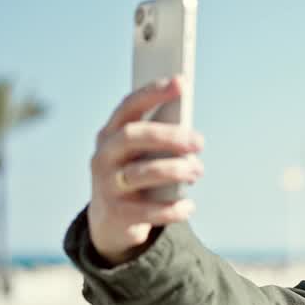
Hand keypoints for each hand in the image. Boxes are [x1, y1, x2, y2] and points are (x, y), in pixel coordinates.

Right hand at [87, 76, 204, 265]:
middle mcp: (104, 156)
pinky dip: (173, 209)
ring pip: (140, 173)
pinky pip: (148, 211)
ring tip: (198, 171)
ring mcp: (107, 185)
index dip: (153, 92)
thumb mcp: (142, 156)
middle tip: (200, 141)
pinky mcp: (117, 214)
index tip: (180, 82)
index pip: (129, 106)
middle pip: (133, 137)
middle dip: (168, 135)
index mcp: (110, 134)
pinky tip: (189, 206)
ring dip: (175, 171)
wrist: (111, 221)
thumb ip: (160, 141)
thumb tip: (192, 134)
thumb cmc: (136, 175)